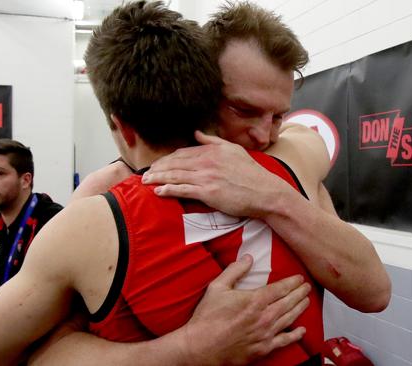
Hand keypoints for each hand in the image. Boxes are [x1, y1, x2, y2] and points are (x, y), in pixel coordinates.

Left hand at [142, 131, 285, 217]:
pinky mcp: (208, 192)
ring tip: (146, 181)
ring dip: (158, 178)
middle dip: (158, 168)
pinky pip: (183, 190)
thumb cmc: (252, 174)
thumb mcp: (234, 150)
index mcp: (212, 151)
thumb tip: (197, 132)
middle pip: (175, 163)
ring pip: (175, 176)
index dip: (167, 159)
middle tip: (145, 174)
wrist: (266, 192)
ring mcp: (207, 177)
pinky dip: (168, 190)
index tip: (157, 164)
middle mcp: (207, 162)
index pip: (183, 153)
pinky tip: (158, 191)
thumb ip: (213, 141)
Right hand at [181, 254, 309, 364]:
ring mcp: (265, 334)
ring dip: (300, 309)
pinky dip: (295, 335)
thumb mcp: (217, 287)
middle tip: (306, 287)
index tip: (300, 278)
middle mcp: (264, 317)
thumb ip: (235, 270)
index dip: (292, 282)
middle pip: (289, 302)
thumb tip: (248, 258)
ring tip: (306, 301)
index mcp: (255, 301)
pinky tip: (301, 330)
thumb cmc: (207, 318)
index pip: (281, 288)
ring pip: (289, 319)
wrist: (201, 346)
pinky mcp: (263, 349)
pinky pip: (284, 341)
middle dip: (300, 293)